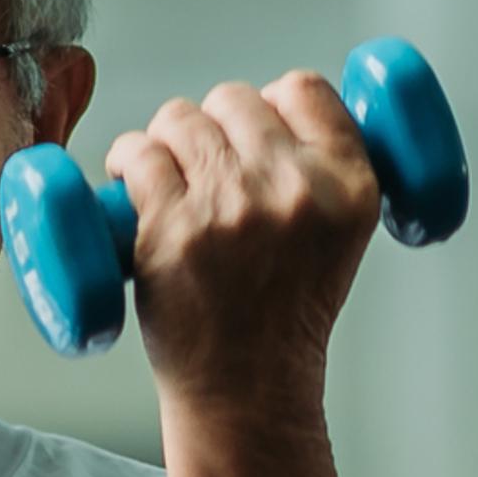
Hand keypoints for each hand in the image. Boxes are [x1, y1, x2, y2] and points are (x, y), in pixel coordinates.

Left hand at [104, 71, 379, 415]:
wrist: (248, 388)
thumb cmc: (284, 316)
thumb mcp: (338, 237)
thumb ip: (318, 172)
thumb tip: (266, 107)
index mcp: (350, 187)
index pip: (305, 88)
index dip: (271, 101)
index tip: (253, 130)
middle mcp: (296, 190)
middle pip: (235, 99)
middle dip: (212, 127)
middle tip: (205, 172)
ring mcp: (232, 206)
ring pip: (181, 118)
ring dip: (165, 141)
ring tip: (167, 181)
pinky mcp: (172, 227)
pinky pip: (139, 154)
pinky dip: (127, 162)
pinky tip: (132, 185)